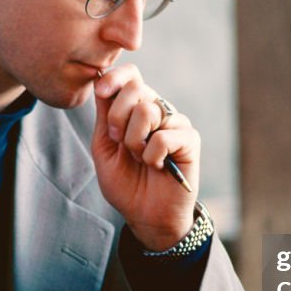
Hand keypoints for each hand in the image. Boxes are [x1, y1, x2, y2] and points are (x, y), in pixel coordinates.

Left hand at [92, 64, 198, 250]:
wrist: (146, 215)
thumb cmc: (125, 184)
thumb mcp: (104, 148)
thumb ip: (104, 115)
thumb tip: (100, 78)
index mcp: (135, 108)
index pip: (130, 75)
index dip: (115, 77)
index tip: (100, 90)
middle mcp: (157, 110)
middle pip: (135, 88)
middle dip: (117, 117)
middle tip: (119, 142)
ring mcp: (175, 123)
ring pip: (147, 111)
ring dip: (135, 142)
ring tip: (141, 159)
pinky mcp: (189, 139)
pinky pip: (164, 136)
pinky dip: (153, 156)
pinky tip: (158, 166)